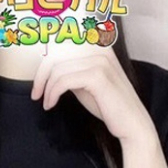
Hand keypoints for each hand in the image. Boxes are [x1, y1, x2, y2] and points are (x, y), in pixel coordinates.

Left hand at [30, 45, 154, 143]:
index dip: (45, 61)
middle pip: (56, 55)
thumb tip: (47, 66)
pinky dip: (52, 94)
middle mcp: (100, 49)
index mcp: (98, 46)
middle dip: (41, 75)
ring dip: (46, 88)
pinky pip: (63, 81)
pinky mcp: (98, 76)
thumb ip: (71, 70)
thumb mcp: (85, 82)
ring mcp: (100, 61)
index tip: (38, 81)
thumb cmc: (108, 105)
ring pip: (57, 70)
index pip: (62, 43)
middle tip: (36, 94)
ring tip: (46, 102)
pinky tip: (51, 105)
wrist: (131, 124)